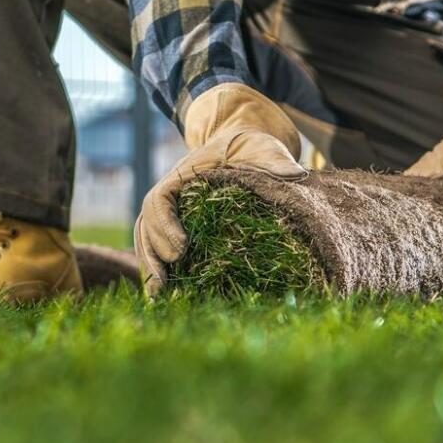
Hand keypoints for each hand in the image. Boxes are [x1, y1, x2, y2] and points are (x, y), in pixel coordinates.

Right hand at [135, 84, 306, 294]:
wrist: (239, 147)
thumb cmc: (248, 146)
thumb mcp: (260, 146)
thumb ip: (272, 159)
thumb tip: (295, 176)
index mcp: (182, 175)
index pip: (160, 199)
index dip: (164, 224)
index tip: (181, 246)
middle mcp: (170, 196)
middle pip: (147, 225)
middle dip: (153, 253)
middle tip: (166, 279)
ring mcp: (170, 213)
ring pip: (147, 240)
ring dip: (151, 268)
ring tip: (158, 296)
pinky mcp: (177, 228)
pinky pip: (159, 249)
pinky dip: (159, 271)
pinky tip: (164, 296)